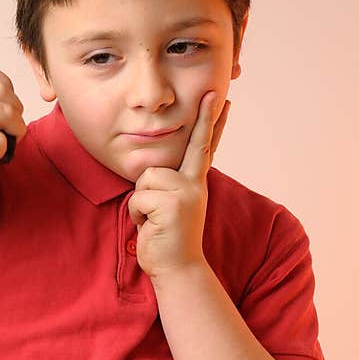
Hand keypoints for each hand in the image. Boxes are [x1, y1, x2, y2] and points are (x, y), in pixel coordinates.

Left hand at [127, 91, 230, 279]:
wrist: (177, 269)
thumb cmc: (165, 236)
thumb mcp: (169, 205)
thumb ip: (167, 184)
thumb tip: (153, 171)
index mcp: (194, 182)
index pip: (203, 146)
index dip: (211, 122)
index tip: (221, 98)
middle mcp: (193, 184)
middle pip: (186, 147)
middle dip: (200, 122)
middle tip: (212, 91)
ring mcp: (185, 194)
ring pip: (145, 178)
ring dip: (140, 201)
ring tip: (152, 219)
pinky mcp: (171, 205)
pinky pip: (138, 198)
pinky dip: (137, 214)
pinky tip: (150, 227)